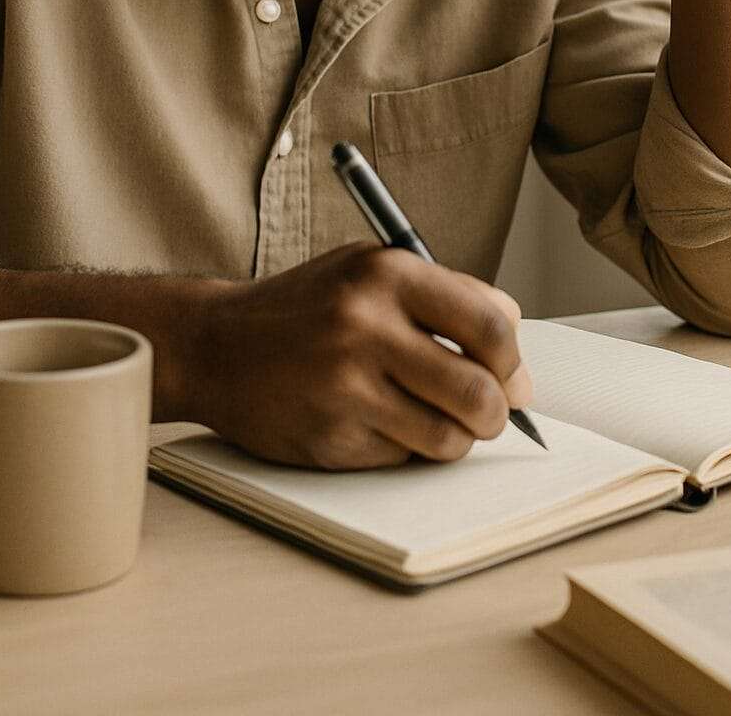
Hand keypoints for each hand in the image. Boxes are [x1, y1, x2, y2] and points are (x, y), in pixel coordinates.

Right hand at [190, 243, 533, 469]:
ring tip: (438, 421)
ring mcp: (346, 385)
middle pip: (480, 391)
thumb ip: (443, 300)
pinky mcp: (330, 435)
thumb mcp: (369, 271)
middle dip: (497, 412)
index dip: (513, 359)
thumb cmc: (305, 308)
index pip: (492, 324)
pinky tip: (382, 424)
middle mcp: (367, 324)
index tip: (511, 374)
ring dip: (457, 439)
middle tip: (490, 413)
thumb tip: (516, 363)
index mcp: (387, 272)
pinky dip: (406, 450)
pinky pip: (402, 459)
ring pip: (448, 437)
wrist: (214, 345)